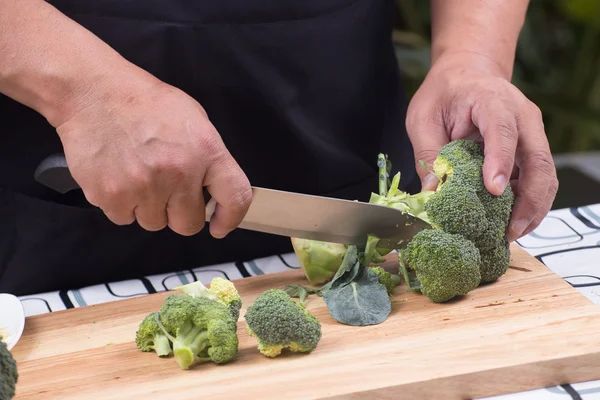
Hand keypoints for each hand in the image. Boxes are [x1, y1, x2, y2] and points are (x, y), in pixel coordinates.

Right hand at [54, 65, 251, 237]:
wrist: (92, 92)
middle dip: (179, 212)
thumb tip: (214, 191)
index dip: (230, 218)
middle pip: (188, 224)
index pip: (235, 197)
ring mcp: (144, 187)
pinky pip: (123, 218)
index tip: (220, 224)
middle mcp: (178, 172)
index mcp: (205, 150)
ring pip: (154, 223)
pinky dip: (121, 203)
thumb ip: (208, 158)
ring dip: (148, 207)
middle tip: (165, 189)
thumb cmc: (143, 102)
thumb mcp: (193, 119)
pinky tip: (119, 175)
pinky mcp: (112, 196)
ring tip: (138, 174)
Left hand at [406, 52, 557, 241]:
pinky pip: (538, 179)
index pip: (503, 130)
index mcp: (492, 100)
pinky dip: (530, 203)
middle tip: (510, 229)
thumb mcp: (423, 117)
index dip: (501, 161)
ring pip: (546, 174)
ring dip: (534, 207)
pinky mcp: (531, 149)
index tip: (494, 190)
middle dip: (529, 198)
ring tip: (511, 233)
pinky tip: (511, 223)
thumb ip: (428, 153)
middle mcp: (522, 116)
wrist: (467, 74)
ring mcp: (532, 133)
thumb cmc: (444, 93)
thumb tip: (433, 192)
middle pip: (538, 159)